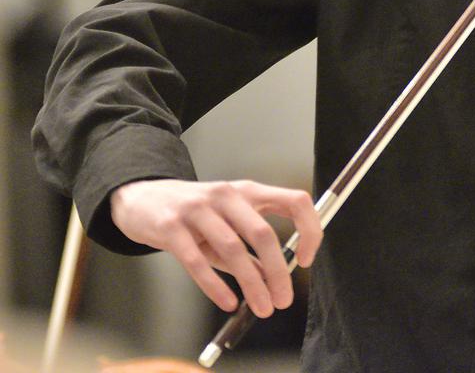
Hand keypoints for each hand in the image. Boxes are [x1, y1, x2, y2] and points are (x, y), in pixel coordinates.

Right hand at [109, 178, 321, 317]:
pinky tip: (228, 303)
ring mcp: (198, 209)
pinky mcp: (171, 227)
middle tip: (284, 299)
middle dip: (278, 271)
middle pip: (263, 233)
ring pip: (233, 249)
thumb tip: (274, 277)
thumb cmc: (193, 214)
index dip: (308, 229)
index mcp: (248, 191)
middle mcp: (227, 195)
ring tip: (262, 307)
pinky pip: (196, 261)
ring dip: (252, 284)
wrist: (143, 197)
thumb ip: (250, 250)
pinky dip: (215, 286)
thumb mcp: (227, 225)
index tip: (306, 260)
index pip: (294, 201)